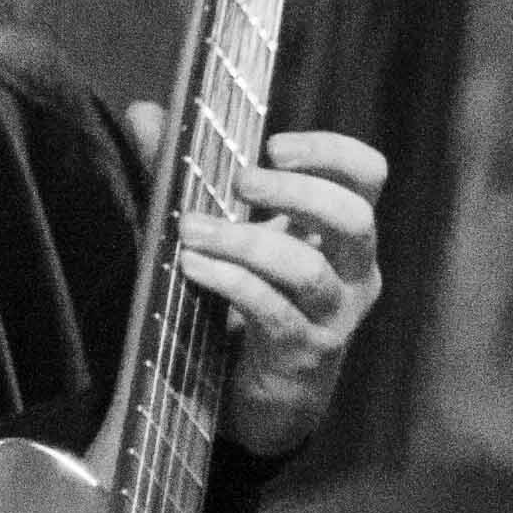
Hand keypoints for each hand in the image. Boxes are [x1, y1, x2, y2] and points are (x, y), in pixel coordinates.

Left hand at [132, 109, 385, 456]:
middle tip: (239, 181)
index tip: (274, 146)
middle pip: (355, 219)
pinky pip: (273, 312)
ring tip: (192, 230)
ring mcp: (334, 317)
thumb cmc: (247, 305)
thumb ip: (188, 175)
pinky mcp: (303, 355)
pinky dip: (230, 283)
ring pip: (308, 270)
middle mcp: (355, 274)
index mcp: (344, 237)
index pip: (367, 178)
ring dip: (244, 242)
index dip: (331, 153)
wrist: (260, 401)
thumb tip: (145, 111)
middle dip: (296, 193)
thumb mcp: (225, 234)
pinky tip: (192, 269)